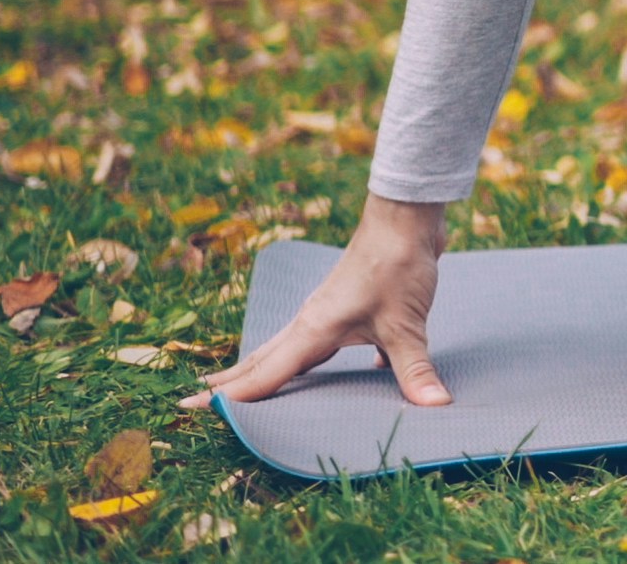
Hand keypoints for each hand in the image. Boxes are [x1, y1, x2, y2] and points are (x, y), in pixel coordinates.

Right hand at [205, 195, 451, 406]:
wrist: (406, 218)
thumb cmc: (397, 265)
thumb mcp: (407, 323)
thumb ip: (415, 368)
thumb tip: (435, 405)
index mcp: (312, 330)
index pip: (263, 374)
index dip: (230, 396)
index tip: (190, 408)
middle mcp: (310, 322)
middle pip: (261, 360)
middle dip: (229, 383)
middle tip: (192, 402)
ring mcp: (324, 312)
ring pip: (285, 350)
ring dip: (262, 370)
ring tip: (237, 389)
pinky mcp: (344, 306)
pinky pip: (315, 342)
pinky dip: (307, 361)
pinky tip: (321, 376)